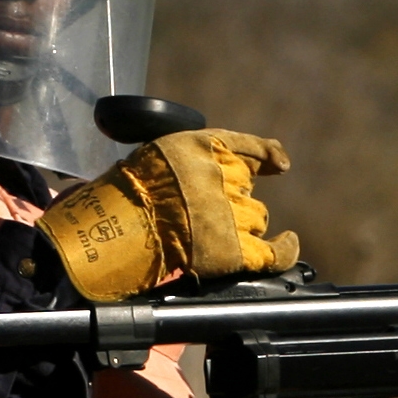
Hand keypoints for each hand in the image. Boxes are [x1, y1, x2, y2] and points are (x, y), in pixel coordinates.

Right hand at [35, 129, 299, 304]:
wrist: (108, 235)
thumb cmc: (121, 199)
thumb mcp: (153, 155)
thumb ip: (186, 157)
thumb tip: (218, 167)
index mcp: (199, 146)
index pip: (246, 146)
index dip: (266, 154)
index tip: (279, 164)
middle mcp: (220, 175)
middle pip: (246, 187)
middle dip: (232, 198)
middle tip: (199, 214)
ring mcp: (229, 213)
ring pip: (255, 216)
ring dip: (240, 224)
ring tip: (211, 235)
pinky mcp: (233, 250)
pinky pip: (273, 251)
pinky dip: (285, 249)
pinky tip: (290, 243)